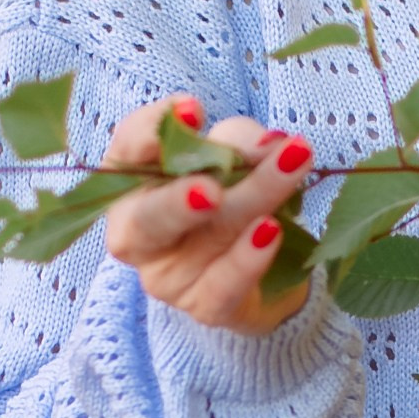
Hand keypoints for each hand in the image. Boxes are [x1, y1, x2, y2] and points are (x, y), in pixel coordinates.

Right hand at [101, 98, 313, 335]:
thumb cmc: (236, 196)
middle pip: (147, 219)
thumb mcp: (237, 154)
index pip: (127, 152)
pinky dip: (248, 259)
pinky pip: (223, 286)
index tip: (195, 110)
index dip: (152, 131)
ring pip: (207, 240)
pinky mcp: (203, 307)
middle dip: (178, 201)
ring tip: (291, 167)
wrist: (265, 270)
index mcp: (134, 184)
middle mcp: (139, 233)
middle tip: (211, 188)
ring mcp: (167, 277)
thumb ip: (242, 142)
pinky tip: (271, 232)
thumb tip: (269, 147)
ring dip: (253, 199)